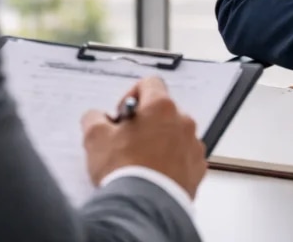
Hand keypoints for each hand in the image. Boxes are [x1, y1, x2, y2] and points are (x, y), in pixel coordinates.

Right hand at [81, 76, 206, 199]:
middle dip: (146, 122)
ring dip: (160, 142)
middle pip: (163, 111)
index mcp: (161, 107)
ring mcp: (193, 145)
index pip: (150, 83)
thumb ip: (94, 118)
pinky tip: (154, 174)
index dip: (132, 95)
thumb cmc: (124, 170)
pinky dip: (172, 161)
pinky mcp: (197, 168)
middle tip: (128, 141)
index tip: (123, 116)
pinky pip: (184, 157)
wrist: (144, 208)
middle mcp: (183, 122)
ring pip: (175, 134)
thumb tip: (96, 117)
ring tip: (141, 162)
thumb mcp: (95, 138)